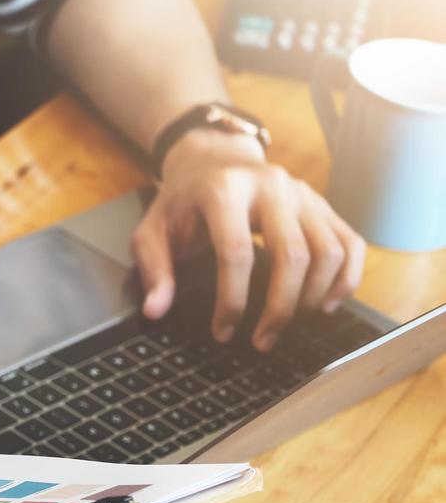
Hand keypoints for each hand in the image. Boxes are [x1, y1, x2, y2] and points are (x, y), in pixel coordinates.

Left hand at [134, 128, 365, 350]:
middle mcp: (272, 186)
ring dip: (313, 297)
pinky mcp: (323, 204)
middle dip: (279, 308)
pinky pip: (350, 243)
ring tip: (290, 325)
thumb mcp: (152, 231)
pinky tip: (326, 305)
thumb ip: (153, 269)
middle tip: (262, 341)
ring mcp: (303, 193)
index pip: (237, 253)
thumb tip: (155, 310)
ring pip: (328, 252)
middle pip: (292, 255)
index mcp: (225, 191)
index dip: (233, 300)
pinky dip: (346, 278)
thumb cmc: (182, 204)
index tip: (223, 332)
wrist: (213, 162)